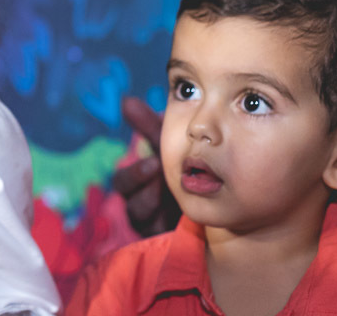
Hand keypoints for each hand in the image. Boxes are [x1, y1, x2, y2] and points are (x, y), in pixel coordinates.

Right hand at [110, 96, 178, 235]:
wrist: (214, 199)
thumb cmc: (185, 166)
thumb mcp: (169, 145)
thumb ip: (147, 125)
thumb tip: (126, 100)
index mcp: (137, 183)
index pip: (122, 181)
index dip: (134, 174)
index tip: (154, 164)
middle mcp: (140, 204)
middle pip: (128, 202)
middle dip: (144, 191)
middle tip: (163, 179)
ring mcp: (152, 223)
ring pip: (142, 218)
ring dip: (155, 206)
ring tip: (172, 197)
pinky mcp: (164, 236)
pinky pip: (158, 234)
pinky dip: (166, 224)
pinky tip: (181, 217)